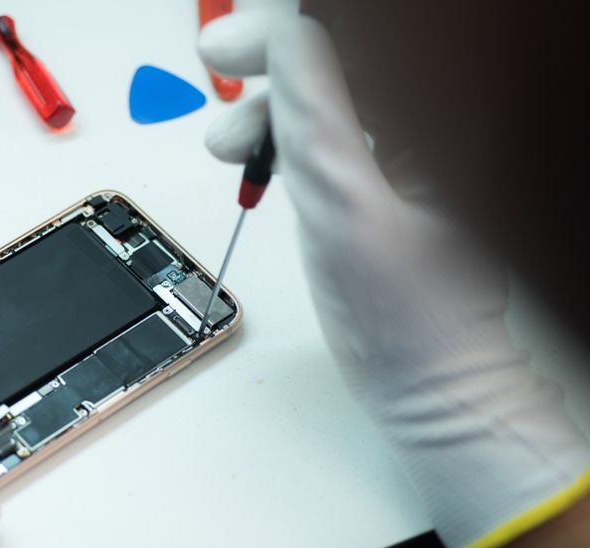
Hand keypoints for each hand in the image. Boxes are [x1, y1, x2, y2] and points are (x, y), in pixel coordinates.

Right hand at [199, 12, 589, 547]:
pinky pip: (340, 121)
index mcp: (450, 117)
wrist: (431, 387)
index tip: (234, 45)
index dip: (291, 27)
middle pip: (349, 50)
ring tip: (231, 142)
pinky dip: (292, 128)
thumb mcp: (343, 208)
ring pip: (340, 84)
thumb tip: (283, 37)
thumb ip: (312, 113)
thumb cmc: (407, 320)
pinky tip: (263, 149)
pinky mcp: (398, 170)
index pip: (361, 35)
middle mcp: (443, 120)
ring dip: (276, 100)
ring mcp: (423, 145)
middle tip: (220, 70)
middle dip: (277, 58)